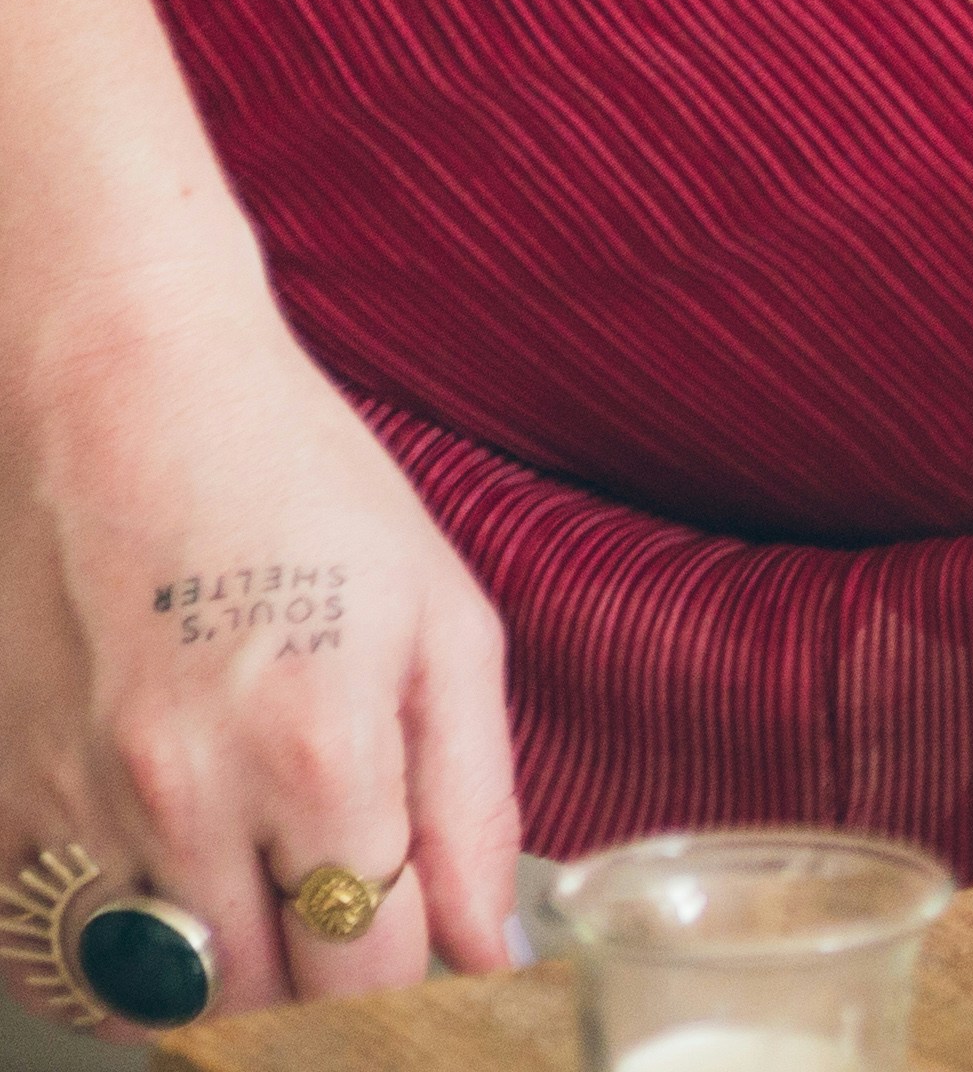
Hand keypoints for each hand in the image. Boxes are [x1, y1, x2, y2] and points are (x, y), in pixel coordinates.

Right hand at [3, 294, 518, 1031]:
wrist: (126, 393)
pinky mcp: (0, 792)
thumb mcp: (446, 624)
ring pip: (154, 987)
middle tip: (365, 958)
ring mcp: (75, 801)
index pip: (370, 980)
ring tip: (278, 916)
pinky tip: (173, 896)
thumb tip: (492, 948)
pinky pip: (52, 940)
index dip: (422, 1015)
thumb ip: (473, 804)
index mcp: (320, 752)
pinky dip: (117, 947)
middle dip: (326, 1006)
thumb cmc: (303, 486)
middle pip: (257, 1006)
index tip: (444, 1010)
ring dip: (228, 983)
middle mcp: (185, 796)